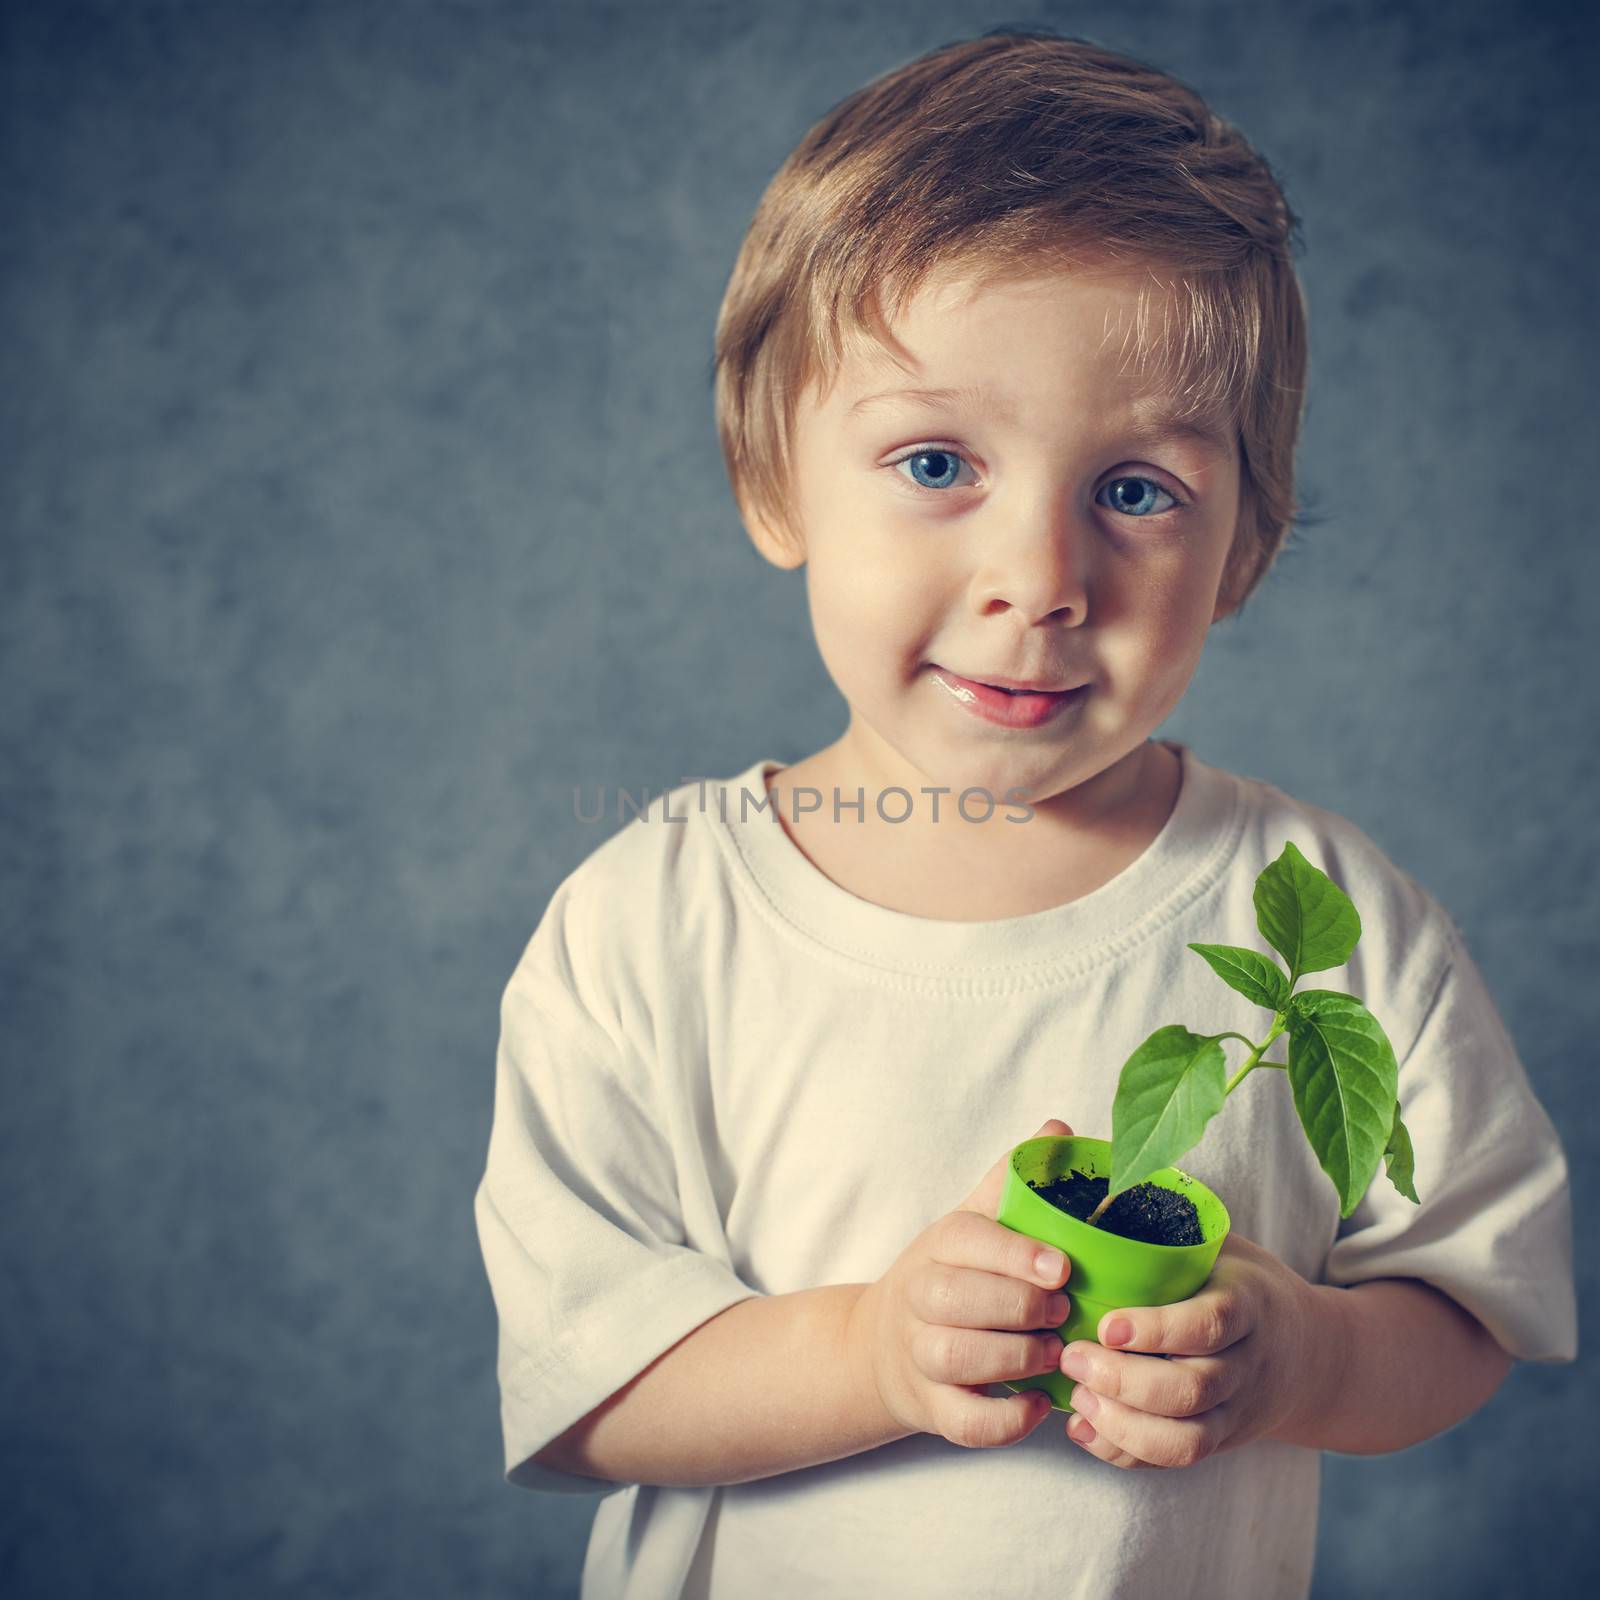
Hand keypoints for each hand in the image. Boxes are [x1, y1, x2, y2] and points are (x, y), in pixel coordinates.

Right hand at [846, 1119, 1076, 1449]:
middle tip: (1063, 1313)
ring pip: (956, 1359)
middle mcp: (921, 1297)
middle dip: (1018, 1309)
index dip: (1013, 1255)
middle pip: (956, 1300)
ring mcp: (920, 1354)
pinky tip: (1038, 1405)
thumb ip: (1015, 1180)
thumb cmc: (953, 1275)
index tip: (1062, 1268)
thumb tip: (1059, 1128)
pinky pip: (962, 1423)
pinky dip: (1004, 1422)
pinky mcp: (930, 1407)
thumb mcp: (975, 1223)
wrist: (884, 1343)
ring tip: (1053, 1354)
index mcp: (940, 1246)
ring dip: (1014, 1359)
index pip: (965, 1241)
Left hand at [1057, 1232, 1332, 1469]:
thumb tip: (1094, 1167)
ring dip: (1123, 1426)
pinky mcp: (1221, 1441)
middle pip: (1193, 1388)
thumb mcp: (1220, 1245)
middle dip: (1124, 1381)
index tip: (1106, 1324)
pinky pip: (1175, 1460)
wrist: (1312, 1354)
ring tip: (1076, 1398)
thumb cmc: (1240, 1283)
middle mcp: (1248, 1363)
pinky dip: (1126, 1452)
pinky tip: (1084, 1427)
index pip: (1209, 1323)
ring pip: (1187, 1440)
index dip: (1157, 1330)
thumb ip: (1170, 1222)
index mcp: (1247, 1304)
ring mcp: (1237, 1410)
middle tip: (1071, 1356)